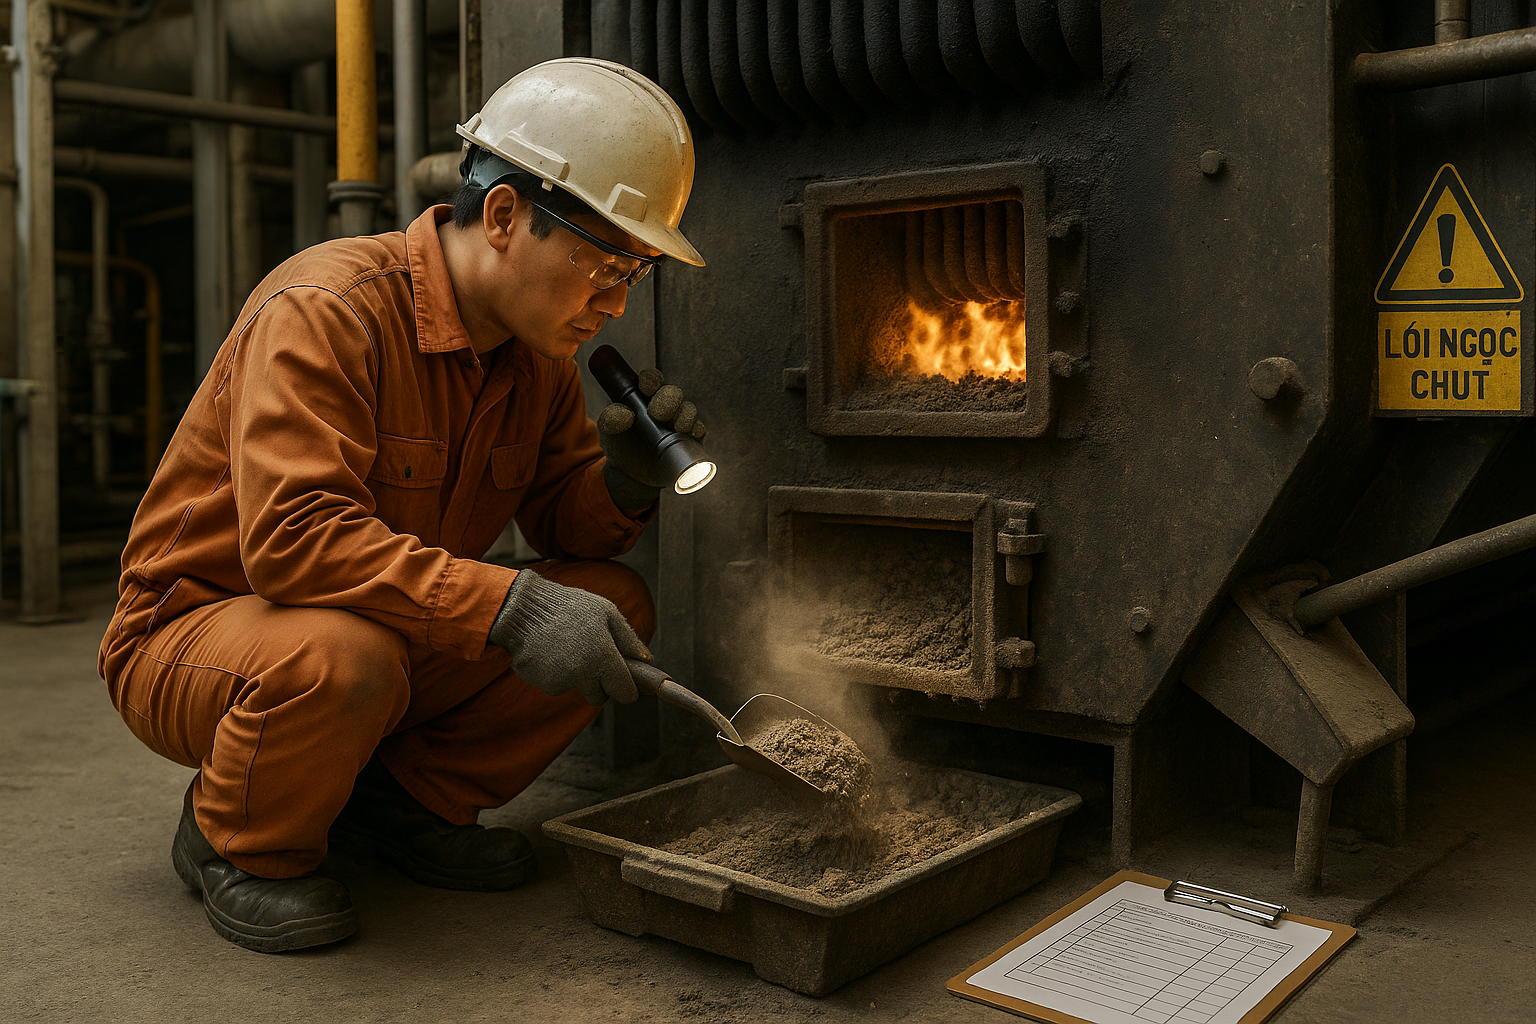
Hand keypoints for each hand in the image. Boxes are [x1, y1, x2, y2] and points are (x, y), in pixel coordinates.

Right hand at [488, 569, 648, 704]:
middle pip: (599, 697)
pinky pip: (555, 685)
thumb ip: (629, 640)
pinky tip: (550, 651)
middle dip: (598, 683)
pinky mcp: (541, 683)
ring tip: (566, 646)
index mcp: (604, 657)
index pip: (625, 694)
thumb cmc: (570, 606)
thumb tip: (646, 660)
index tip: (622, 681)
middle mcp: (583, 674)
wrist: (525, 608)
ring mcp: (560, 681)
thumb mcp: (607, 613)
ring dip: (575, 676)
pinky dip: (555, 674)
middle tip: (591, 657)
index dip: (625, 688)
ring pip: (576, 689)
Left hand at [597, 367, 706, 509]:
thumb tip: (625, 414)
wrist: (632, 477)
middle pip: (673, 393)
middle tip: (658, 414)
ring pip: (689, 409)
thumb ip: (611, 419)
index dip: (651, 380)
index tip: (645, 388)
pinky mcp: (691, 439)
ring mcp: (679, 422)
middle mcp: (664, 407)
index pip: (651, 380)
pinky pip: (699, 429)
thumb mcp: (610, 432)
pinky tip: (690, 434)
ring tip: (677, 427)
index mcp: (644, 398)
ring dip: (685, 416)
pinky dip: (697, 430)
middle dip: (669, 400)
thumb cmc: (621, 447)